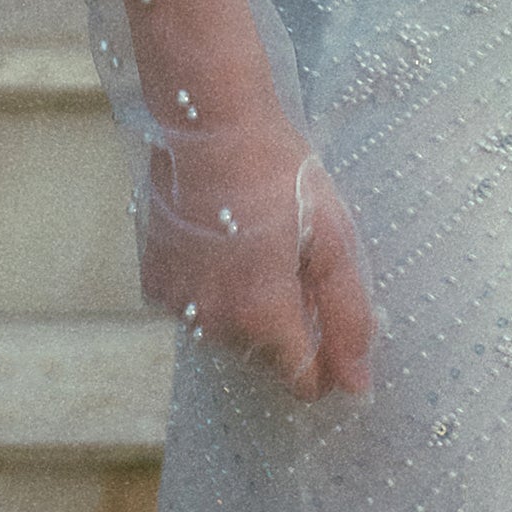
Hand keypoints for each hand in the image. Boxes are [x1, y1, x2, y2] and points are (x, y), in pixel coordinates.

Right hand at [138, 132, 374, 399]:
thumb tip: (356, 383)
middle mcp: (214, 322)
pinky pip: (195, 307)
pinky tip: (224, 246)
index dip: (325, 362)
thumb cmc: (280, 176)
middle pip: (266, 358)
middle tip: (296, 263)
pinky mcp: (155, 282)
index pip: (301, 381)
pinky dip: (213, 289)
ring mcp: (179, 304)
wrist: (211, 128)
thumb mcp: (333, 241)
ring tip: (259, 249)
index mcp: (263, 315)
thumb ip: (348, 317)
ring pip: (228, 334)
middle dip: (288, 325)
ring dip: (248, 309)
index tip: (331, 325)